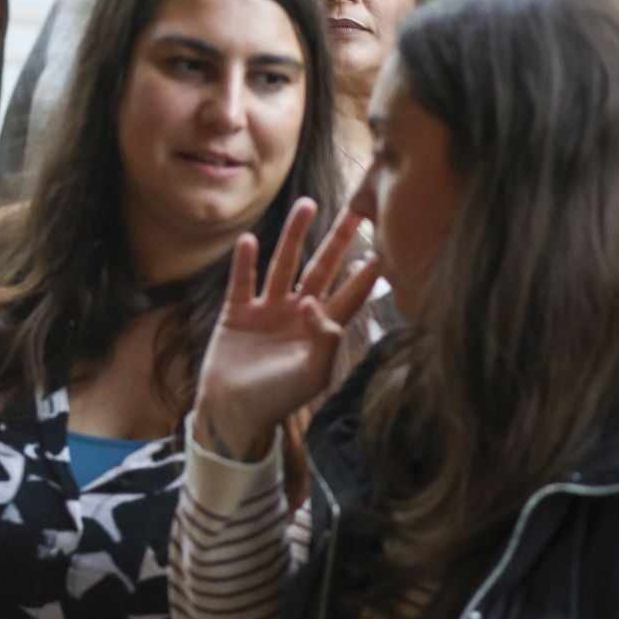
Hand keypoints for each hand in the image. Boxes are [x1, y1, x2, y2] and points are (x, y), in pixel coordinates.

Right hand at [191, 200, 379, 461]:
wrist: (233, 412)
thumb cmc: (277, 399)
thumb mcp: (312, 376)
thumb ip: (325, 341)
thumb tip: (318, 303)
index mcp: (320, 330)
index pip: (350, 296)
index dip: (366, 275)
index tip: (385, 248)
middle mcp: (297, 313)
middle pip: (322, 268)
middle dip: (338, 241)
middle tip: (356, 210)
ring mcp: (267, 310)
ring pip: (284, 265)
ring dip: (294, 236)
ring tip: (306, 206)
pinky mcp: (237, 312)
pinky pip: (242, 282)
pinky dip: (245, 262)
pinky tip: (249, 241)